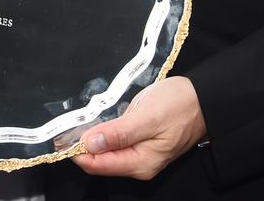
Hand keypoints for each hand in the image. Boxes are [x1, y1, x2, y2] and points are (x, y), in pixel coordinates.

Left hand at [74, 76, 206, 180]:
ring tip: (74, 123)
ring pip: (108, 152)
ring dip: (92, 140)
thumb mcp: (147, 117)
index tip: (59, 138)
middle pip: (101, 161)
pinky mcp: (144, 142)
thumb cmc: (178, 105)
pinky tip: (95, 122)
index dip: (77, 153)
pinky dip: (104, 134)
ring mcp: (143, 154)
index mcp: (140, 163)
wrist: (204, 98)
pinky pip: (118, 143)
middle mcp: (140, 164)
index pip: (99, 165)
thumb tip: (90, 144)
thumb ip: (118, 133)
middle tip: (63, 127)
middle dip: (82, 146)